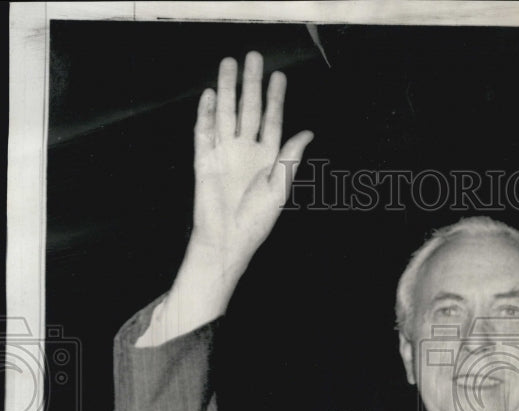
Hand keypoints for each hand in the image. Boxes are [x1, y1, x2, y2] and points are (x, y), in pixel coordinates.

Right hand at [187, 51, 313, 299]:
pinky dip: (207, 113)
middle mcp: (244, 152)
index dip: (275, 99)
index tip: (279, 76)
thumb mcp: (279, 189)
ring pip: (226, 114)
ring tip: (229, 63)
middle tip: (254, 56)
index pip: (271, 121)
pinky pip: (204, 132)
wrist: (227, 241)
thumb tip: (309, 132)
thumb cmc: (255, 221)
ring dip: (228, 89)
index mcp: (266, 158)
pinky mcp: (204, 161)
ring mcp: (223, 154)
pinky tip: (211, 94)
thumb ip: (291, 158)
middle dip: (250, 84)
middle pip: (248, 110)